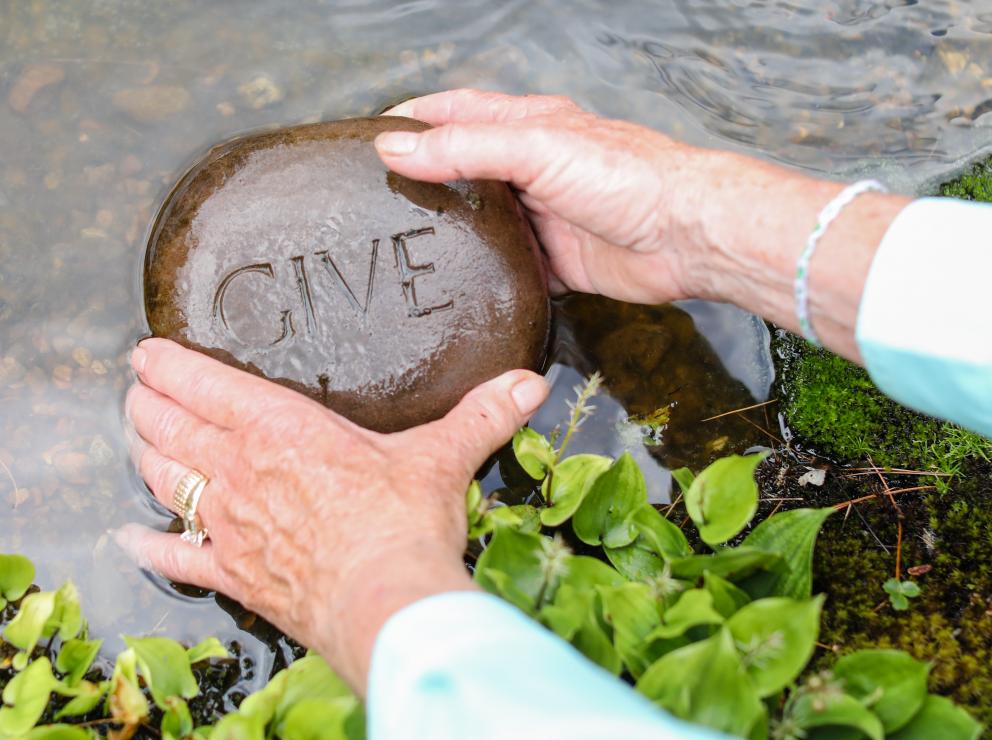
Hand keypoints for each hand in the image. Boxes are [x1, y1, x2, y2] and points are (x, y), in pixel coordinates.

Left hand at [117, 338, 548, 692]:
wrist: (384, 603)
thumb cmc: (404, 524)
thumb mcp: (443, 457)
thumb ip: (481, 415)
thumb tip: (530, 383)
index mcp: (280, 428)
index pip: (203, 384)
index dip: (167, 365)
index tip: (146, 353)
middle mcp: (240, 471)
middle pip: (169, 428)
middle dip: (148, 405)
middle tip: (139, 392)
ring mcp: (229, 525)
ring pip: (163, 481)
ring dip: (145, 457)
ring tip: (137, 439)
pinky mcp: (233, 573)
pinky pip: (176, 557)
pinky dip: (151, 546)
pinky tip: (131, 537)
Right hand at [377, 90, 910, 362]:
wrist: (684, 236)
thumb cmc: (627, 177)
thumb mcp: (536, 148)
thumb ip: (464, 148)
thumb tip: (394, 148)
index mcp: (527, 126)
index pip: (455, 113)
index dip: (411, 120)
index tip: (367, 137)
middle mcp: (531, 169)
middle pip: (464, 169)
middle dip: (422, 179)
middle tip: (374, 201)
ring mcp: (542, 217)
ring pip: (482, 222)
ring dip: (449, 232)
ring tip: (403, 247)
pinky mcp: (554, 262)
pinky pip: (507, 268)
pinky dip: (481, 276)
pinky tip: (456, 287)